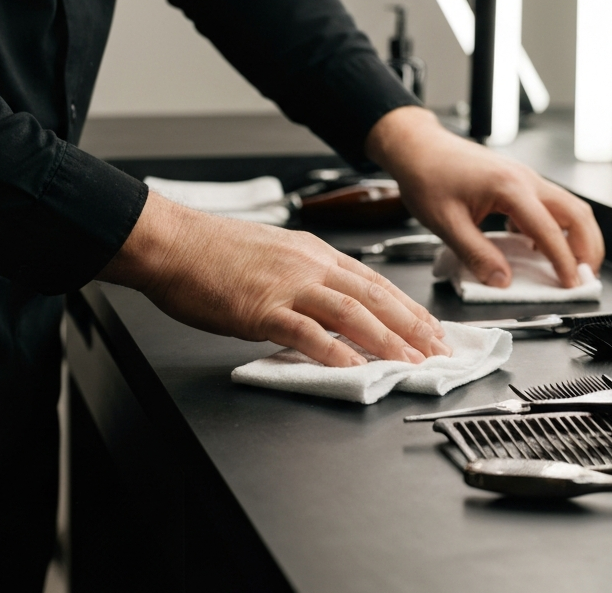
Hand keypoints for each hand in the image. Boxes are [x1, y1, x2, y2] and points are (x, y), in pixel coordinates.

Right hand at [99, 192, 450, 365]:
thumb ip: (303, 278)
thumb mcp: (272, 254)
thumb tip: (324, 306)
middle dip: (411, 326)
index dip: (406, 306)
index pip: (373, 281)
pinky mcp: (262, 309)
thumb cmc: (213, 250)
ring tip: (410, 362)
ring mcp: (287, 286)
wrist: (173, 243)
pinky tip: (353, 368)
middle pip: (373, 296)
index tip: (429, 327)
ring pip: (351, 313)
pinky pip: (306, 333)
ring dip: (386, 340)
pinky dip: (334, 352)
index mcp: (313, 253)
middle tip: (438, 350)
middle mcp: (309, 265)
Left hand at [365, 107, 603, 287]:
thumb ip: (476, 254)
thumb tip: (501, 280)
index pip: (550, 230)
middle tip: (585, 278)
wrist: (417, 147)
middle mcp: (525, 179)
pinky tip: (540, 247)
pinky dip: (557, 228)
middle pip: (577, 213)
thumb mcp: (446, 223)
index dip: (565, 261)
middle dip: (589, 247)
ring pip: (568, 207)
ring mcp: (524, 178)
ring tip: (571, 266)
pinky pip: (549, 205)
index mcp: (510, 187)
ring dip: (577, 237)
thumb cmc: (426, 175)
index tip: (572, 285)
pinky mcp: (517, 181)